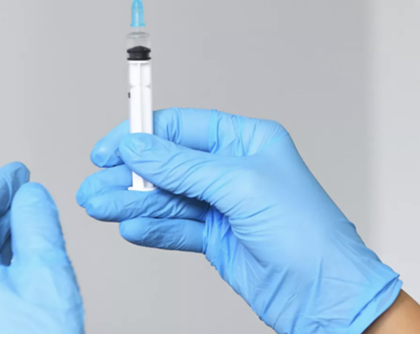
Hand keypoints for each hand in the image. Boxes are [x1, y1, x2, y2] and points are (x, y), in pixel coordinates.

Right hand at [77, 108, 400, 333]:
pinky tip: (131, 227)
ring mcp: (225, 206)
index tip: (111, 148)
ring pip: (168, 199)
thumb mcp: (240, 185)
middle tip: (96, 186)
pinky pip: (177, 229)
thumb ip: (183, 167)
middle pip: (169, 165)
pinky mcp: (219, 239)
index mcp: (248, 142)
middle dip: (131, 175)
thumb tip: (139, 147)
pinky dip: (153, 229)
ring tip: (99, 207)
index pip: (184, 128)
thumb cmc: (305, 231)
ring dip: (133, 203)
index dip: (144, 135)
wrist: (323, 291)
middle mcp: (235, 170)